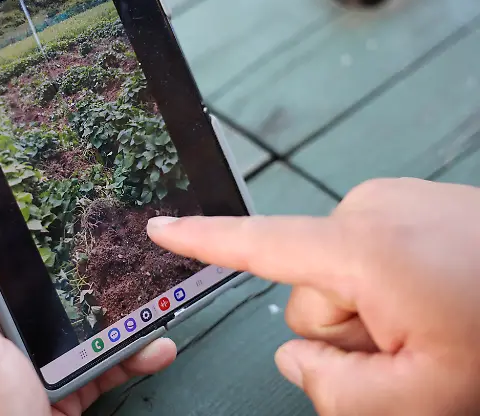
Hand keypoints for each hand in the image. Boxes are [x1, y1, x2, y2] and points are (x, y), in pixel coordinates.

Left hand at [0, 195, 175, 415]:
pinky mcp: (52, 399)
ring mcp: (22, 371)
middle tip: (126, 259)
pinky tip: (153, 349)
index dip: (22, 227)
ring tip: (155, 310)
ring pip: (76, 327)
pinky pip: (95, 367)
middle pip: (43, 288)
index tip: (63, 199)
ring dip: (118, 319)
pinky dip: (127, 358)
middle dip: (86, 276)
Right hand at [148, 178, 479, 415]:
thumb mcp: (421, 398)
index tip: (159, 229)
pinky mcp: (407, 202)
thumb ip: (333, 390)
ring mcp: (390, 201)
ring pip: (339, 277)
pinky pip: (367, 255)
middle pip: (309, 293)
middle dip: (347, 331)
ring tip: (437, 320)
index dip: (201, 243)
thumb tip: (294, 357)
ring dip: (373, 312)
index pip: (258, 244)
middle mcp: (367, 210)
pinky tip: (438, 296)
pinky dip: (389, 286)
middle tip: (414, 348)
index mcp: (361, 249)